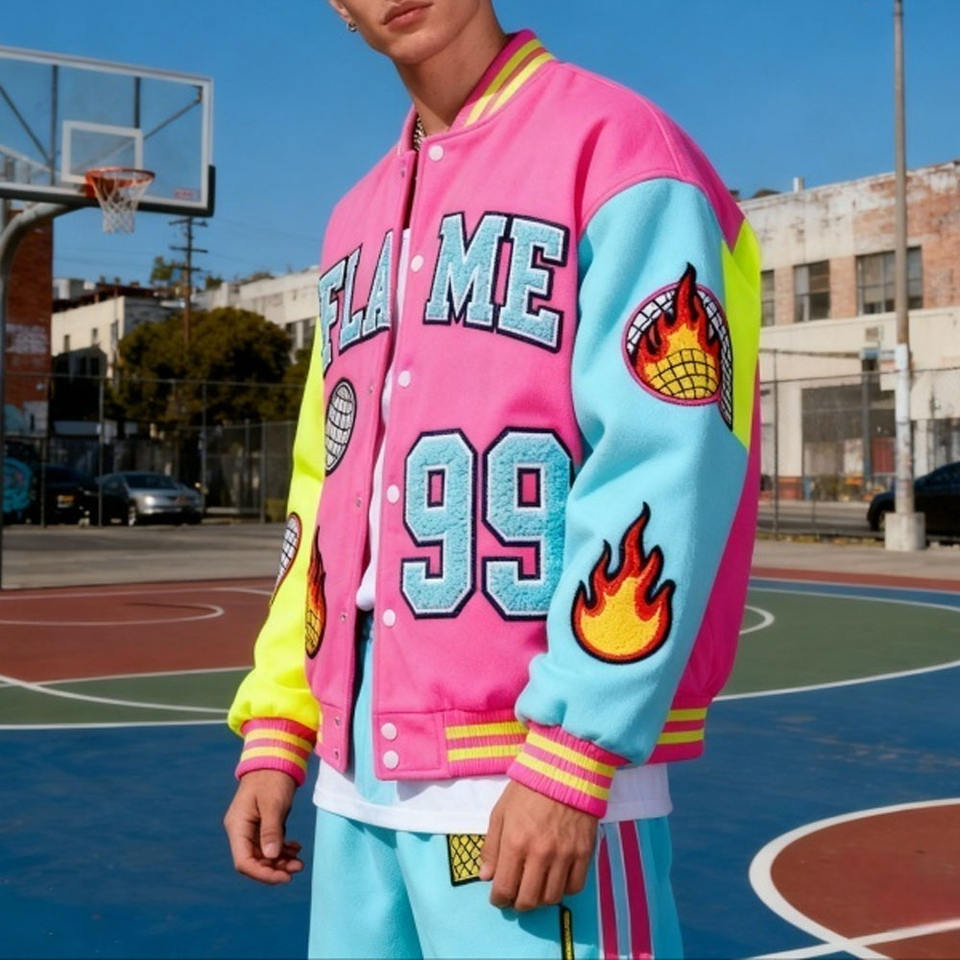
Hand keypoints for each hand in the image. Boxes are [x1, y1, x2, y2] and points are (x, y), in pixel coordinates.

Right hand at [223, 769, 302, 883]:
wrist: (276, 758)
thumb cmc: (273, 777)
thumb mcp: (273, 803)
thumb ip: (271, 829)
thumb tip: (271, 856)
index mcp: (237, 826)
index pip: (244, 861)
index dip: (263, 874)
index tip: (285, 877)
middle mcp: (241, 830)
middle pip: (254, 861)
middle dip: (275, 868)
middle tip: (298, 868)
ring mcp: (250, 828)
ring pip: (263, 854)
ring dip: (280, 861)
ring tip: (299, 861)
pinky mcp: (261, 824)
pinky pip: (269, 844)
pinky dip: (282, 849)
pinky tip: (296, 848)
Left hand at [479, 780, 597, 910]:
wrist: (564, 770)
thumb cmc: (528, 789)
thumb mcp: (501, 812)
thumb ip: (491, 847)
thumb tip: (486, 876)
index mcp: (515, 843)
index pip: (504, 889)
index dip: (499, 899)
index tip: (498, 897)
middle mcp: (540, 854)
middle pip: (528, 900)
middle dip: (518, 903)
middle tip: (516, 895)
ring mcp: (565, 855)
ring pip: (551, 898)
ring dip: (540, 899)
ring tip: (535, 888)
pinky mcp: (585, 853)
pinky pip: (575, 887)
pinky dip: (564, 890)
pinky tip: (556, 880)